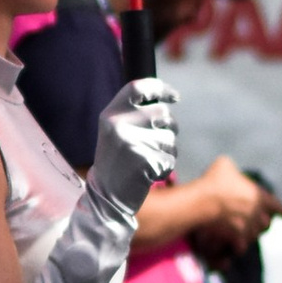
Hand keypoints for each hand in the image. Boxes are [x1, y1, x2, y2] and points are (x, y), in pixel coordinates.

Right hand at [95, 75, 178, 218]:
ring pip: (170, 138)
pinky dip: (165, 166)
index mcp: (110, 114)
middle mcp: (118, 125)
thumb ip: (134, 113)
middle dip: (170, 126)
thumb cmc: (116, 160)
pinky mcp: (144, 161)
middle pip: (162, 113)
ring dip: (167, 150)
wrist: (106, 195)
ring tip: (148, 160)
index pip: (139, 87)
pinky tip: (149, 173)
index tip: (175, 97)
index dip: (161, 88)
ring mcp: (131, 143)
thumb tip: (166, 99)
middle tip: (161, 141)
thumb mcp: (116, 131)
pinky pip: (170, 158)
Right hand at [193, 155, 280, 250]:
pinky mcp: (236, 238)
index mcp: (259, 195)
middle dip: (264, 223)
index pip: (276, 205)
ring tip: (248, 235)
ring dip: (252, 235)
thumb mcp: (224, 164)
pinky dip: (240, 247)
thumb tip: (230, 170)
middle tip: (263, 224)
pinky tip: (237, 247)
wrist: (202, 201)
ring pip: (254, 236)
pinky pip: (242, 247)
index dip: (280, 209)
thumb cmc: (213, 181)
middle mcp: (257, 214)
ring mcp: (247, 228)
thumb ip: (232, 168)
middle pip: (266, 223)